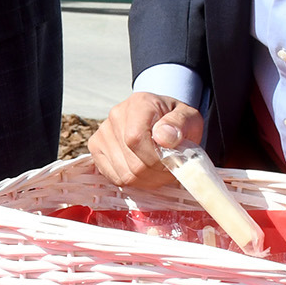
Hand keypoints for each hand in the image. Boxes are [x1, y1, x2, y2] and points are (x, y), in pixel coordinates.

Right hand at [88, 92, 204, 188]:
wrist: (160, 118)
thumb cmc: (176, 121)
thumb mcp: (189, 118)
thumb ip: (180, 125)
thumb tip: (163, 138)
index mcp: (139, 103)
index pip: (136, 139)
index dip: (155, 159)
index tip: (173, 161)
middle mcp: (116, 115)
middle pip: (132, 162)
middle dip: (156, 173)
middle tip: (170, 168)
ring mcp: (103, 133)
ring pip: (124, 174)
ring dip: (147, 179)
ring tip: (159, 169)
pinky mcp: (96, 148)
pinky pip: (115, 177)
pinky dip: (133, 181)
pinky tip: (145, 171)